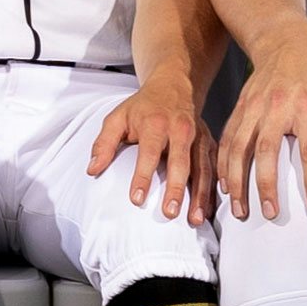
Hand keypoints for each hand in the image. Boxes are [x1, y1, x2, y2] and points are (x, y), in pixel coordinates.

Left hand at [86, 76, 215, 222]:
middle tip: (169, 214)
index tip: (136, 200)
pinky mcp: (211, 143)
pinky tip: (209, 210)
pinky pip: (214, 169)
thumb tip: (92, 170)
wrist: (174, 85)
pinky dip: (214, 190)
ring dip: (200, 195)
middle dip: (176, 189)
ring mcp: (199, 136)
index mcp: (156, 123)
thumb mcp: (118, 117)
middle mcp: (181, 129)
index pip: (149, 152)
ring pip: (203, 168)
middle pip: (181, 162)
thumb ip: (104, 143)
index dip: (143, 176)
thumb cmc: (143, 107)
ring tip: (195, 220)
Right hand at [216, 52, 306, 221]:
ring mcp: (254, 107)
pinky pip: (228, 140)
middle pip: (267, 151)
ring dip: (239, 181)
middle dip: (267, 185)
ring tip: (242, 210)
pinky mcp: (239, 108)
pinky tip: (226, 187)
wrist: (285, 42)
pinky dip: (224, 164)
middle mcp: (277, 106)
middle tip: (271, 214)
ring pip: (241, 148)